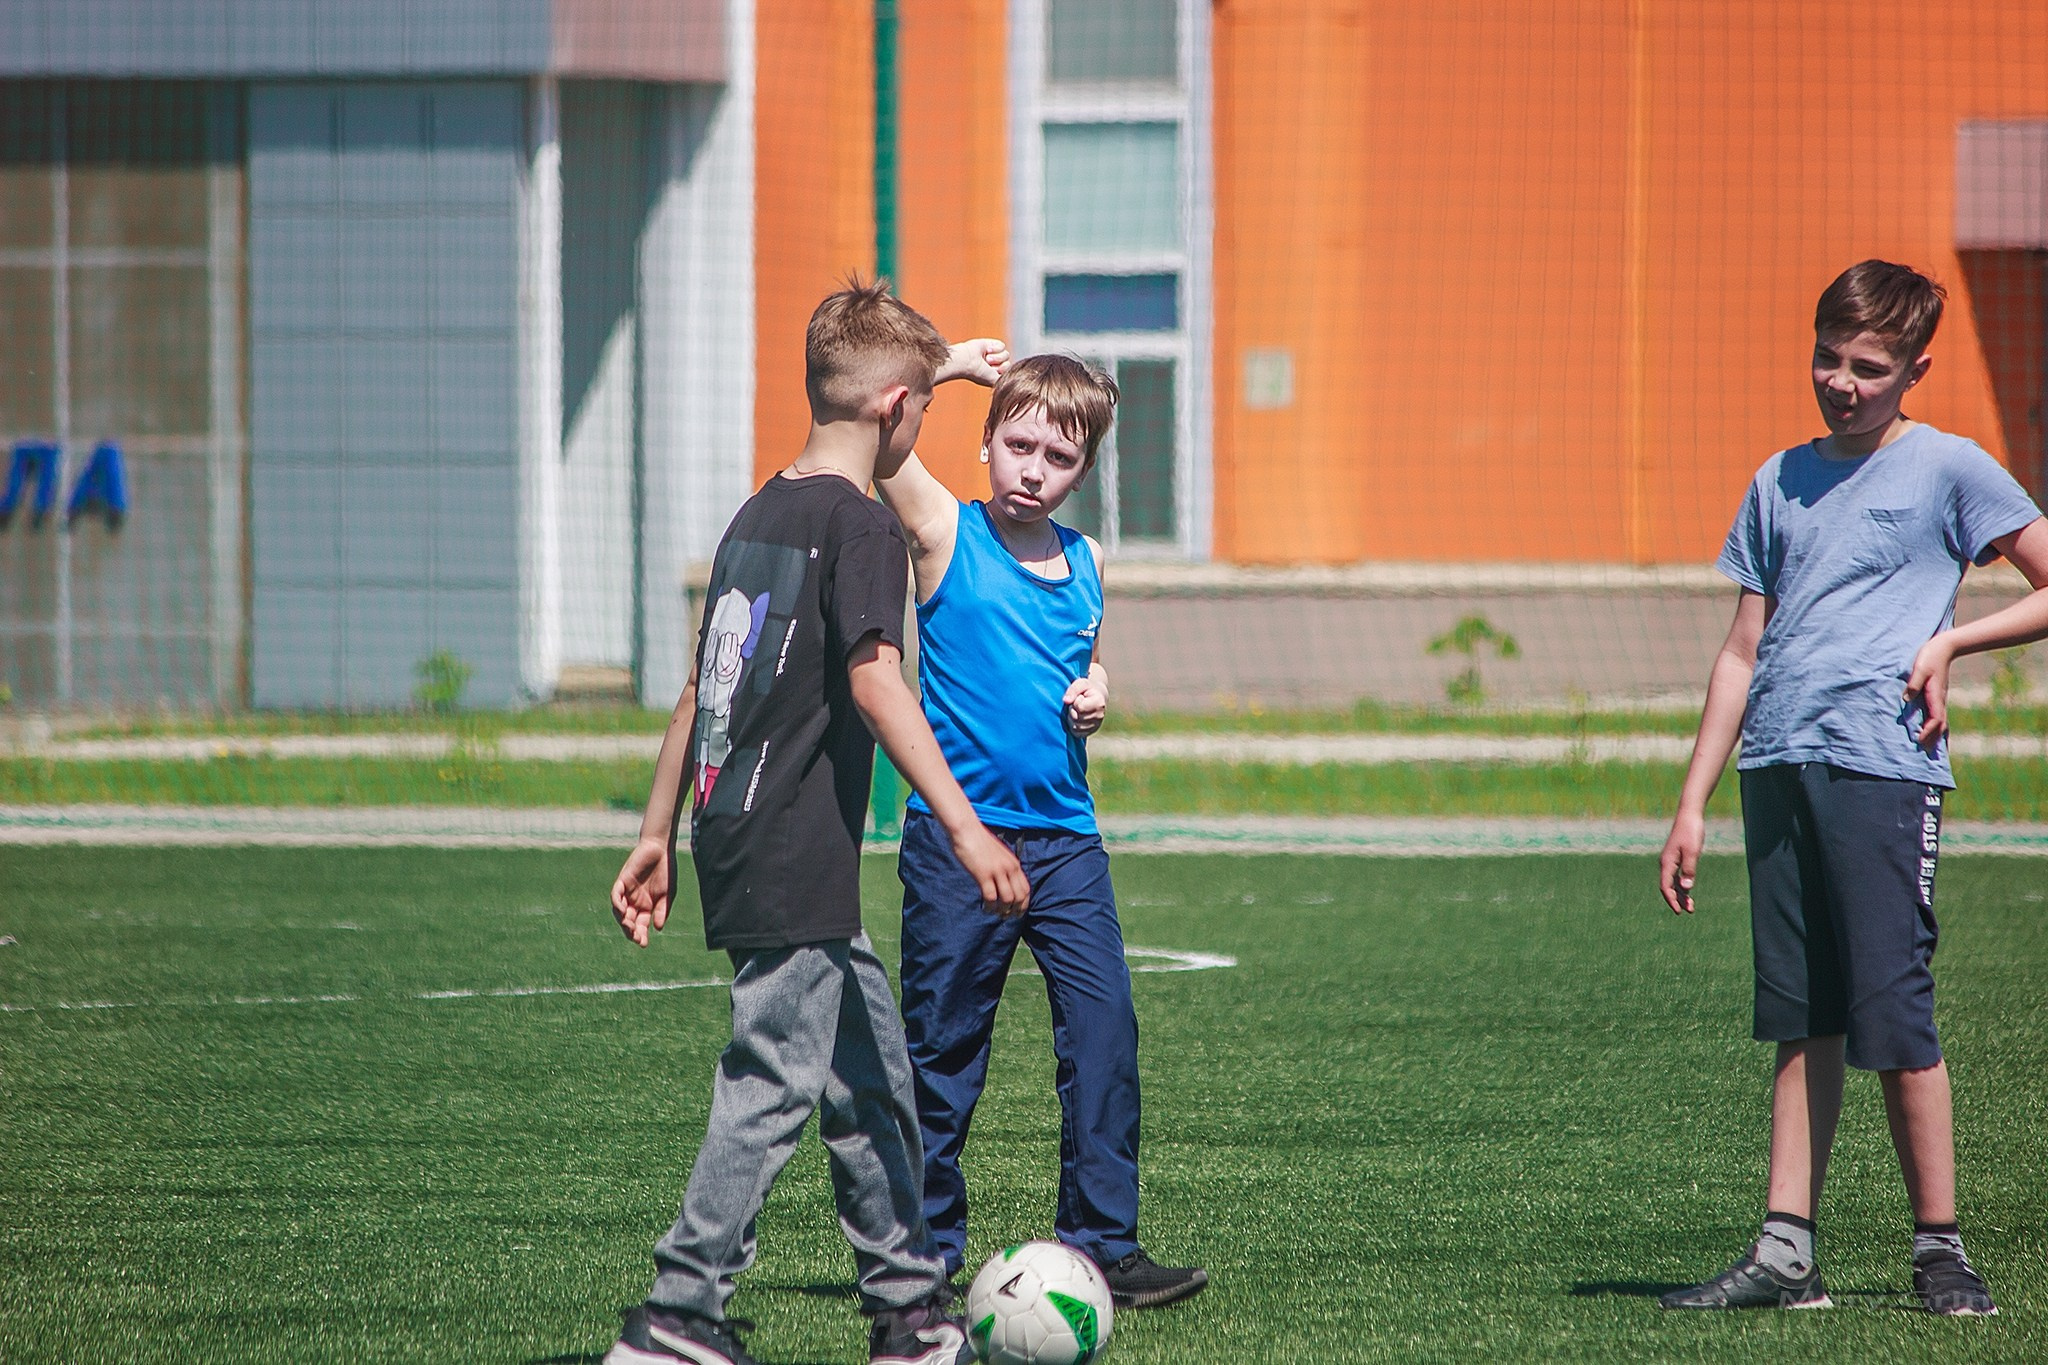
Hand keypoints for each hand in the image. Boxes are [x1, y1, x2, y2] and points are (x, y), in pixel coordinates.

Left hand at [611, 836, 672, 945]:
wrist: (661, 849)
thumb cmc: (666, 871)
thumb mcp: (667, 894)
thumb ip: (662, 910)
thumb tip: (657, 928)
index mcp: (646, 907)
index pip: (641, 925)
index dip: (641, 935)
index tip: (643, 944)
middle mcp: (635, 902)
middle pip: (629, 921)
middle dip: (631, 931)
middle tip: (636, 938)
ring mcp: (627, 892)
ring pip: (619, 911)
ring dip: (623, 921)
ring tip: (629, 927)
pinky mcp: (622, 881)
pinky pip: (616, 895)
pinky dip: (617, 904)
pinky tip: (622, 911)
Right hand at [942, 338, 1008, 386]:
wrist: (967, 362)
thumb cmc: (978, 374)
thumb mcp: (994, 381)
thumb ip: (1004, 380)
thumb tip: (1013, 379)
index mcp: (993, 374)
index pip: (1008, 372)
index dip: (1002, 372)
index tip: (993, 373)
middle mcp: (993, 365)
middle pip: (1008, 363)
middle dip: (999, 364)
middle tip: (987, 365)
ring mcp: (992, 354)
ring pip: (1006, 354)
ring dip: (996, 357)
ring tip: (986, 358)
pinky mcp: (990, 343)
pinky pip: (1002, 345)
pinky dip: (995, 348)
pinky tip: (987, 350)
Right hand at [950, 823, 1030, 916]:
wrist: (967, 830)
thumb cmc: (979, 842)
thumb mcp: (998, 854)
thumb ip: (1003, 867)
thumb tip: (1004, 883)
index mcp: (1014, 863)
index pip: (1026, 889)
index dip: (1024, 904)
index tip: (1017, 912)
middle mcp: (1009, 868)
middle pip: (1019, 896)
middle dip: (1015, 910)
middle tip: (1006, 917)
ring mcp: (997, 871)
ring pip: (1007, 899)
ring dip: (1002, 910)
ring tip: (994, 913)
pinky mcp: (983, 874)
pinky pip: (991, 897)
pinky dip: (990, 907)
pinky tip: (985, 908)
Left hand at [1062, 672, 1106, 736]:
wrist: (1097, 697)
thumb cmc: (1087, 689)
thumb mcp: (1081, 683)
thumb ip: (1073, 690)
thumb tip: (1066, 701)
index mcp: (1099, 703)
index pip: (1079, 707)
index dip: (1076, 701)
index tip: (1080, 697)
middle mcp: (1100, 716)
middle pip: (1076, 718)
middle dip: (1072, 710)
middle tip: (1077, 704)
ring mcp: (1096, 725)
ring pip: (1075, 727)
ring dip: (1072, 718)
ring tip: (1077, 711)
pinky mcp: (1091, 732)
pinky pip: (1076, 733)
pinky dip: (1073, 726)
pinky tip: (1077, 718)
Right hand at [1658, 809, 1704, 913]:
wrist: (1689, 816)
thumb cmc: (1691, 832)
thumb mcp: (1693, 852)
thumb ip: (1689, 870)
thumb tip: (1686, 888)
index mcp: (1667, 863)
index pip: (1666, 887)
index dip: (1671, 900)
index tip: (1679, 911)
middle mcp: (1666, 863)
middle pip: (1668, 887)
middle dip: (1677, 900)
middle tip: (1689, 911)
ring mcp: (1671, 861)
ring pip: (1673, 883)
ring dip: (1681, 895)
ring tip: (1691, 906)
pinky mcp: (1677, 858)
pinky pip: (1676, 876)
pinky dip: (1682, 885)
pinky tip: (1689, 892)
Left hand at [1903, 633, 1955, 748]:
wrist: (1945, 647)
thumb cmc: (1930, 656)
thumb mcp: (1919, 668)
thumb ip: (1914, 683)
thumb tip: (1906, 698)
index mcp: (1935, 696)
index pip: (1935, 718)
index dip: (1928, 731)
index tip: (1919, 741)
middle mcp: (1939, 700)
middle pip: (1939, 725)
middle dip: (1933, 739)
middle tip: (1925, 753)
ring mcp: (1939, 698)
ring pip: (1940, 721)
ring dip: (1935, 735)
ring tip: (1930, 749)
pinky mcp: (1936, 696)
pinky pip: (1937, 715)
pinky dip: (1935, 726)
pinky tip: (1930, 730)